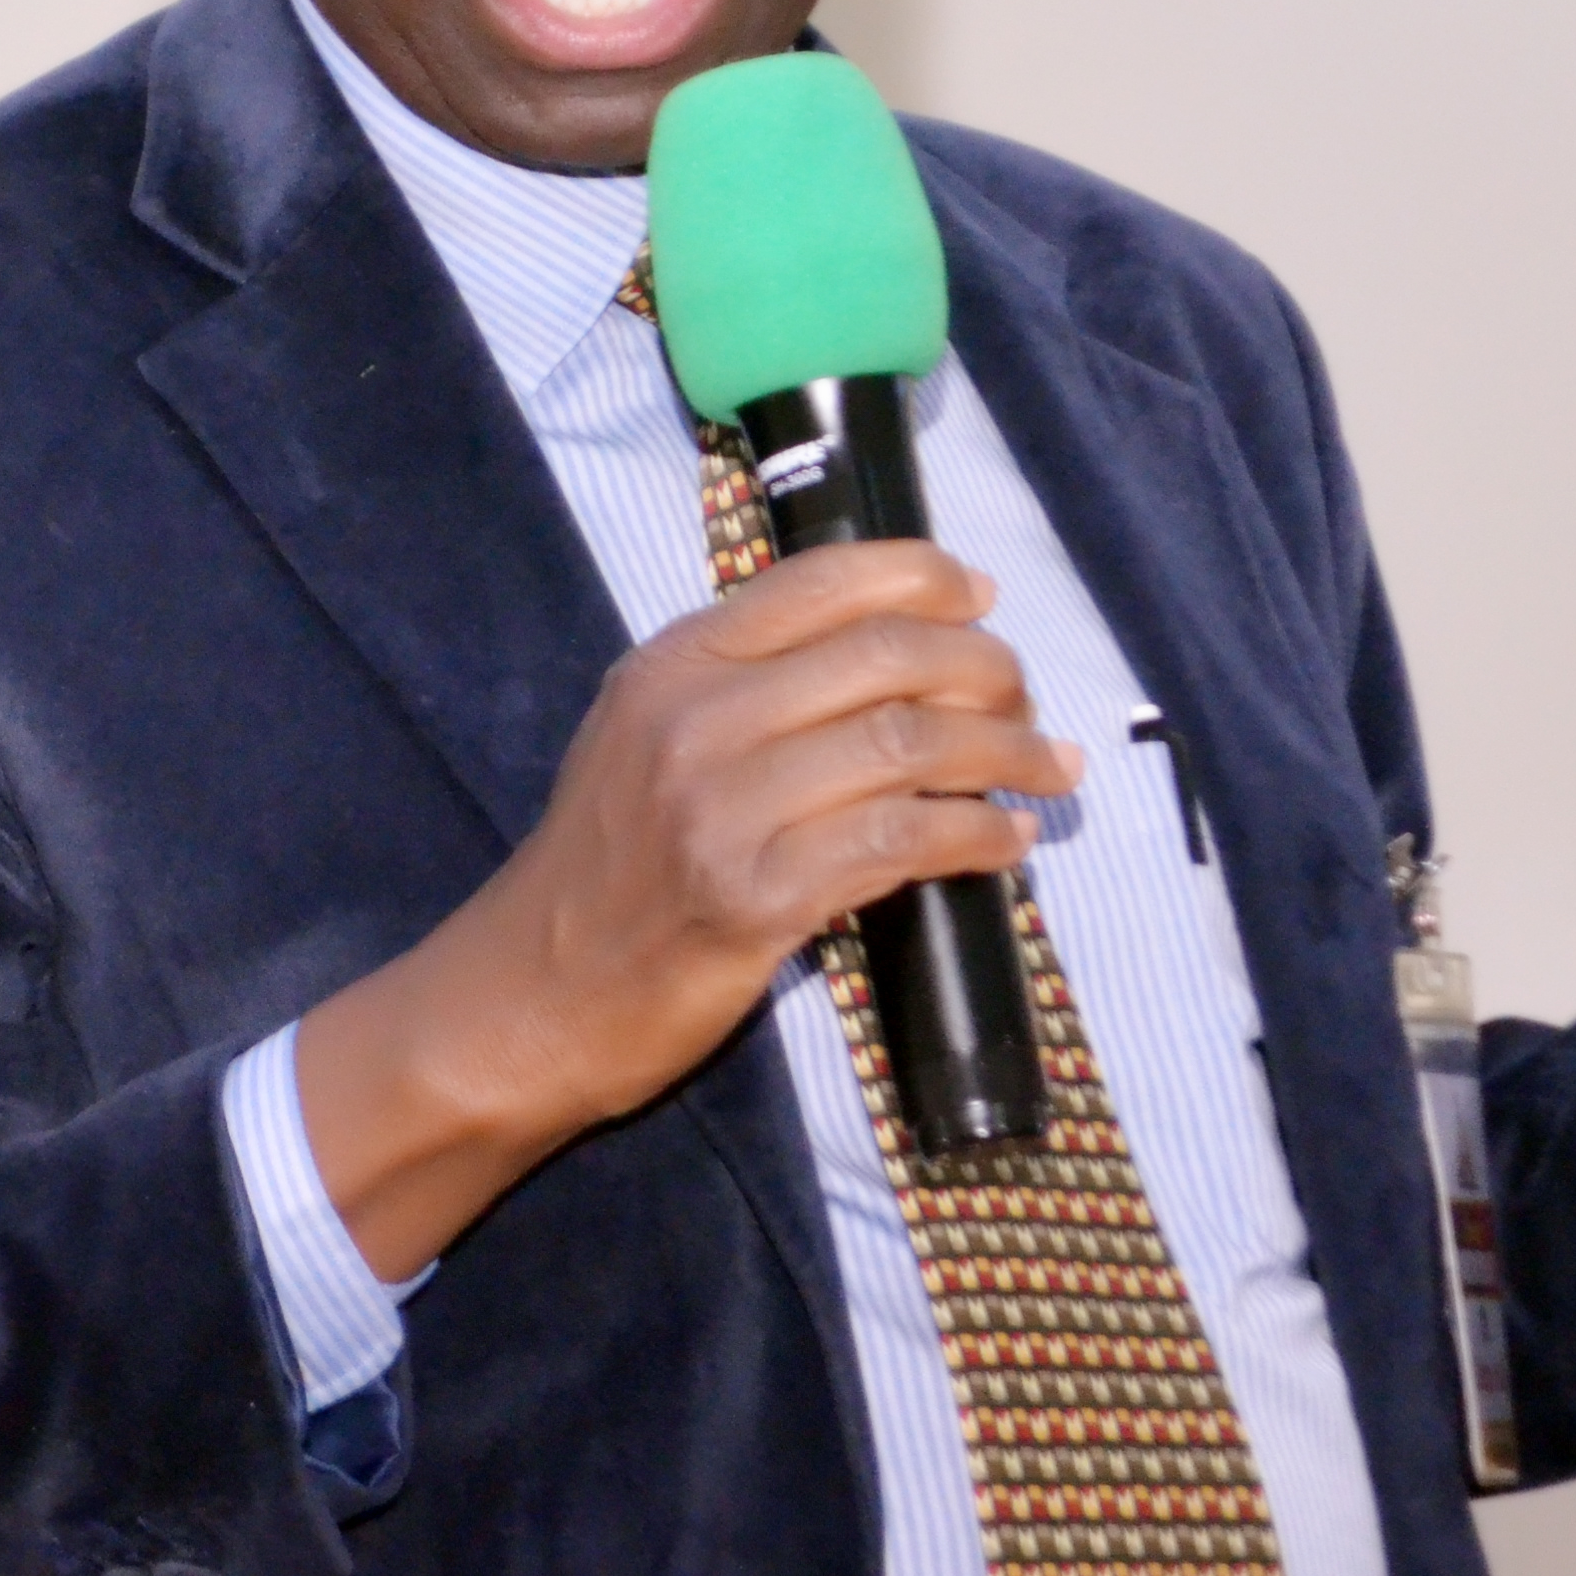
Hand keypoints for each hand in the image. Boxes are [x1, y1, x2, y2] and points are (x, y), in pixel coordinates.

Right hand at [294, 541, 1078, 1276]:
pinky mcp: (756, 899)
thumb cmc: (602, 871)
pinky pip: (900, 842)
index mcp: (673, 664)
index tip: (984, 596)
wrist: (527, 998)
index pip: (822, 583)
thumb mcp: (642, 736)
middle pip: (887, 658)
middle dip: (987, 671)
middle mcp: (697, 720)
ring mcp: (724, 810)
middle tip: (1027, 702)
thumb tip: (883, 649)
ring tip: (1047, 769)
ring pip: (908, 745)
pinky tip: (1004, 841)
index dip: (924, 576)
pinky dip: (974, 835)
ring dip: (1004, 753)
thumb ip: (739, 684)